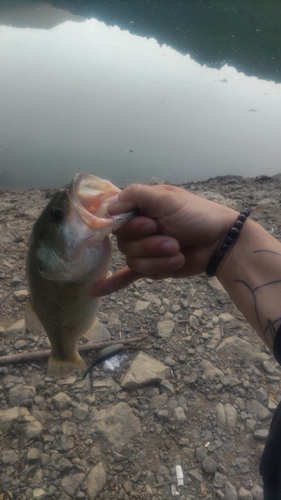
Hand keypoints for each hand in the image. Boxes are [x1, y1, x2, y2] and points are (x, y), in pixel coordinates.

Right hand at [91, 183, 237, 295]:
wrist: (220, 242)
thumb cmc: (197, 215)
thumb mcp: (167, 198)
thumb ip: (135, 196)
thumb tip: (109, 207)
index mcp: (139, 209)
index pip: (115, 220)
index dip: (131, 227)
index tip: (150, 225)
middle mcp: (138, 229)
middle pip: (124, 245)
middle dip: (150, 245)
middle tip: (173, 240)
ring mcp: (145, 250)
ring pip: (134, 262)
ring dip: (158, 260)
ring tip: (178, 253)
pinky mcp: (152, 267)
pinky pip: (127, 277)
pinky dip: (112, 283)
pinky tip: (95, 291)